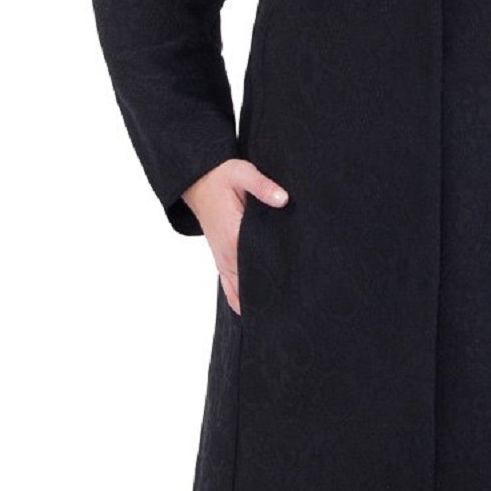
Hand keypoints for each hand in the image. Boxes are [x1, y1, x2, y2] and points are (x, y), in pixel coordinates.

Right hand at [184, 159, 289, 316]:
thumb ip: (263, 186)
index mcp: (234, 237)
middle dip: (270, 297)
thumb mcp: (242, 173)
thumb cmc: (220, 177)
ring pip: (238, 293)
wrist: (197, 180)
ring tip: (278, 317)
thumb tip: (283, 199)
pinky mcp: (222, 258)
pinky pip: (229, 288)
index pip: (257, 269)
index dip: (275, 281)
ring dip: (255, 302)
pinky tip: (253, 312)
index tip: (293, 293)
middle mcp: (227, 254)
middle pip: (250, 287)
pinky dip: (240, 300)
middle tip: (293, 309)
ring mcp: (223, 259)